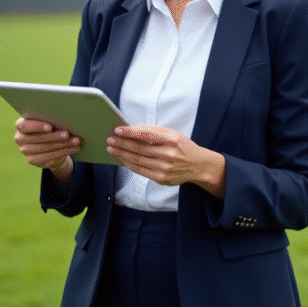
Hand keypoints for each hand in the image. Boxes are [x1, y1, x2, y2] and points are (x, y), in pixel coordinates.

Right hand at [14, 117, 80, 175]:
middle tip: (68, 134)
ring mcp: (25, 150)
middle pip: (37, 138)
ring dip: (63, 145)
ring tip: (76, 141)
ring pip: (45, 148)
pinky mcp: (32, 160)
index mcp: (21, 125)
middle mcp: (20, 138)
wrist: (50, 144)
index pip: (24, 126)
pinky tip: (74, 148)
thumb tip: (65, 117)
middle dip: (55, 136)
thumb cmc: (50, 126)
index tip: (50, 127)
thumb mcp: (49, 120)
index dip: (37, 126)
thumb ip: (51, 118)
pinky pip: (49, 157)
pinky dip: (64, 152)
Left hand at [106, 125, 225, 198]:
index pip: (145, 134)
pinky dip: (128, 164)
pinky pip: (140, 170)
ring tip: (111, 149)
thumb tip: (133, 129)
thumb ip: (154, 131)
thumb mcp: (173, 134)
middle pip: (138, 148)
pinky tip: (122, 159)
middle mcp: (168, 154)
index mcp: (171, 139)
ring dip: (121, 154)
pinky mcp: (160, 177)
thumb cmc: (183, 147)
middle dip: (121, 144)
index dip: (129, 132)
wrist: (198, 165)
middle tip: (110, 140)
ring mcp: (164, 167)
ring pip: (136, 160)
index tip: (117, 130)